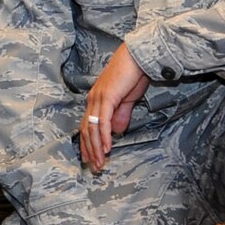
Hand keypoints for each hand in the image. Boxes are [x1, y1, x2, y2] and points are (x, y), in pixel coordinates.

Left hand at [81, 44, 150, 171]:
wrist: (138, 57)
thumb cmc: (134, 75)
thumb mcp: (127, 99)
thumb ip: (121, 114)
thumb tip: (117, 131)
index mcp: (95, 100)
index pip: (87, 126)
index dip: (88, 144)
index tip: (91, 159)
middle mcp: (92, 100)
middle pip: (86, 130)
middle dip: (89, 151)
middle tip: (94, 167)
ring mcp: (98, 98)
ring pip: (92, 129)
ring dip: (96, 148)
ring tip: (100, 163)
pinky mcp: (107, 98)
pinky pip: (103, 121)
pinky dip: (104, 136)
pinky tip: (107, 148)